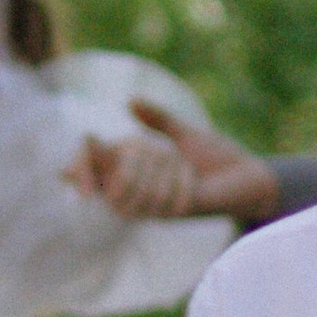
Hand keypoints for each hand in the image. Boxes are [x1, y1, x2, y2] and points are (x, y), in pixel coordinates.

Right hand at [75, 100, 278, 228]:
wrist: (249, 177)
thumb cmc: (219, 158)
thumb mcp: (185, 133)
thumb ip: (158, 119)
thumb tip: (128, 101)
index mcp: (134, 167)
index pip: (91, 168)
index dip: (78, 170)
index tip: (67, 172)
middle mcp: (137, 191)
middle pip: (113, 173)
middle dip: (141, 156)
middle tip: (168, 155)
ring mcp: (151, 207)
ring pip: (133, 184)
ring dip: (163, 169)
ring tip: (183, 170)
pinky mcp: (167, 215)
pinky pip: (156, 195)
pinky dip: (177, 179)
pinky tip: (192, 182)